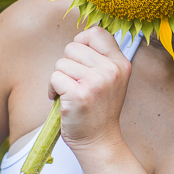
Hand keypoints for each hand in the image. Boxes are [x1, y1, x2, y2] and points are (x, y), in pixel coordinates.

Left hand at [48, 26, 130, 153]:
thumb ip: (100, 58)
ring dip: (59, 78)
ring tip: (69, 93)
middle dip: (67, 64)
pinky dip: (52, 89)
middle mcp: (111, 70)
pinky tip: (61, 100)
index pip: (96, 32)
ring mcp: (96, 82)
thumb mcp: (111, 80)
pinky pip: (54, 77)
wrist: (99, 141)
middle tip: (75, 82)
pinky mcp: (79, 94)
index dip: (81, 42)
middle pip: (73, 46)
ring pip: (61, 63)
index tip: (80, 60)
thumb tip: (80, 36)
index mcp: (121, 64)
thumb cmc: (99, 110)